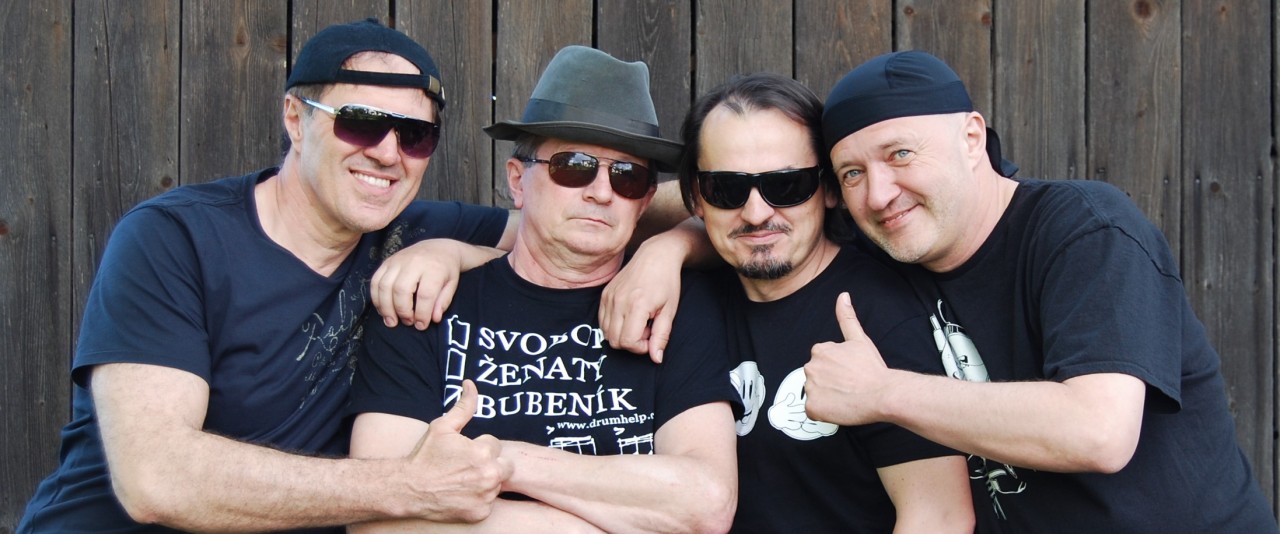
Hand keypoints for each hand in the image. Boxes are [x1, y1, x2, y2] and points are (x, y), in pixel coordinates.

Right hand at [373, 239, 503, 330]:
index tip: (421, 326)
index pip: (425, 294)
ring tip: (392, 321)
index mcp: (434, 268)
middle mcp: (414, 262)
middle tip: (408, 322)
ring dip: (386, 307)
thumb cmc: (446, 270)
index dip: (422, 314)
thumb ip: (443, 302)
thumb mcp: (452, 285)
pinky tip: (383, 310)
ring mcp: (397, 260)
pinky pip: (375, 281)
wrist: (438, 248)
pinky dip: (376, 298)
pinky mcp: (386, 262)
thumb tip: (434, 319)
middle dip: (402, 311)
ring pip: (384, 286)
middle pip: (401, 290)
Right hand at [407, 380, 513, 521]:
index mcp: (483, 452)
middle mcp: (489, 475)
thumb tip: (471, 384)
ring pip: (497, 484)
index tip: (463, 453)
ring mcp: (486, 496)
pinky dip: (478, 499)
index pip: (495, 445)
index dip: (479, 447)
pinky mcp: (480, 513)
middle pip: (505, 466)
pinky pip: (489, 503)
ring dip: (485, 481)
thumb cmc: (425, 456)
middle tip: (466, 467)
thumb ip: (463, 406)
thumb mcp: (442, 426)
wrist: (408, 488)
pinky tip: (461, 494)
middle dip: (490, 464)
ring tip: (462, 480)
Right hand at [599, 240, 681, 362]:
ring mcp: (609, 297)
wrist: (655, 256)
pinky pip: (602, 320)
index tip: (651, 335)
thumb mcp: (669, 311)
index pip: (628, 342)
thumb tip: (656, 358)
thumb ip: (661, 336)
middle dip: (631, 342)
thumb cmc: (667, 282)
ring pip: (606, 332)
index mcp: (636, 305)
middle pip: (615, 341)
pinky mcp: (604, 294)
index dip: (640, 347)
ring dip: (622, 334)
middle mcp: (618, 301)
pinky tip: (629, 315)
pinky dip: (614, 325)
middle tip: (646, 328)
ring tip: (638, 321)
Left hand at [804, 292, 890, 425]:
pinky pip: (814, 411)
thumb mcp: (859, 339)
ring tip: (846, 397)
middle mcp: (810, 367)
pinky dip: (824, 412)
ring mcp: (810, 388)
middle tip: (849, 386)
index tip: (849, 374)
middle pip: (816, 377)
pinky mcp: (812, 407)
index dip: (837, 370)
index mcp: (819, 350)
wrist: (882, 393)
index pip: (822, 362)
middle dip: (829, 382)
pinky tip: (840, 407)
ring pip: (815, 394)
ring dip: (827, 397)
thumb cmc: (872, 368)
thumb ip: (847, 317)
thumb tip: (843, 296)